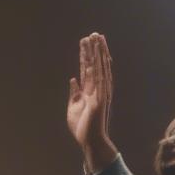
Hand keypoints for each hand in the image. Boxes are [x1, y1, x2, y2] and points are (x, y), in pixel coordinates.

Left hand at [67, 33, 118, 173]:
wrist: (89, 141)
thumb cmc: (82, 127)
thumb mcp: (73, 107)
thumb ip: (74, 93)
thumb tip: (73, 78)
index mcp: (89, 90)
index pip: (88, 68)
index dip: (86, 55)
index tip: (85, 41)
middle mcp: (97, 88)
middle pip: (96, 65)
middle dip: (94, 49)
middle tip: (92, 34)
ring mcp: (100, 93)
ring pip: (101, 69)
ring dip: (99, 54)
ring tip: (97, 39)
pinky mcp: (101, 100)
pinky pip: (101, 82)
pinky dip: (100, 70)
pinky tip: (98, 59)